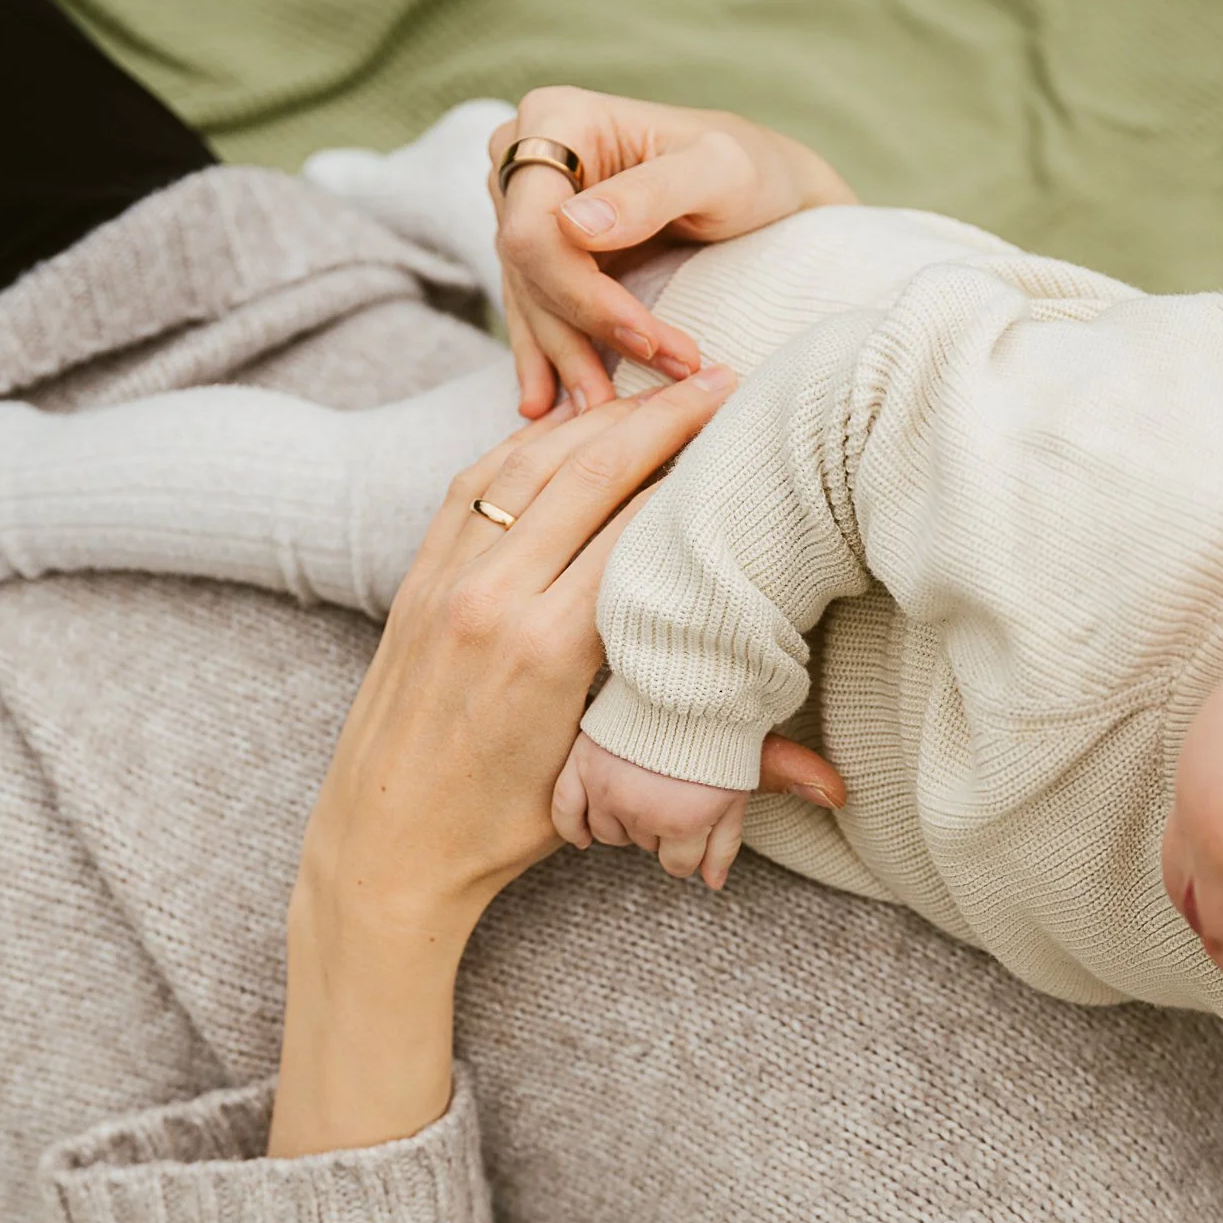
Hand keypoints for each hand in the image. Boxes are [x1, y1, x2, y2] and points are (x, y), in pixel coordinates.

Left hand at [271, 369, 735, 1154]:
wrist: (385, 842)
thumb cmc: (505, 829)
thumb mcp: (611, 791)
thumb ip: (724, 770)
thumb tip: (837, 787)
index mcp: (549, 652)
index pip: (642, 527)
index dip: (701, 471)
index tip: (752, 435)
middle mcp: (494, 600)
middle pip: (593, 470)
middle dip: (664, 416)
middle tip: (722, 380)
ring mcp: (447, 579)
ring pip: (532, 461)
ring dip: (600, 416)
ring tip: (659, 391)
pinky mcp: (417, 575)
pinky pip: (477, 480)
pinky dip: (530, 443)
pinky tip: (574, 427)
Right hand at [489, 86, 854, 418]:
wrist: (762, 192)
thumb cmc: (750, 169)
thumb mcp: (718, 171)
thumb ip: (650, 192)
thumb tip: (572, 226)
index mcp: (554, 119)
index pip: (535, 228)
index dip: (582, 293)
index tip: (646, 340)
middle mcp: (522, 158)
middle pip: (527, 267)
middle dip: (582, 334)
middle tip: (638, 393)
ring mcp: (523, 207)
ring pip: (527, 297)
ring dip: (564, 361)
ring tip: (599, 414)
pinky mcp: (540, 252)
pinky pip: (531, 310)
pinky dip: (547, 358)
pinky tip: (546, 405)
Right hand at [553, 732, 749, 890]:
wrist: (690, 683)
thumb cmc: (720, 739)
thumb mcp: (736, 794)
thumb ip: (723, 845)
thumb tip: (713, 884)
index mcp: (682, 821)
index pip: (677, 864)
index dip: (688, 848)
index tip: (692, 822)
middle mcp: (640, 811)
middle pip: (643, 844)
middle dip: (659, 827)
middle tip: (671, 793)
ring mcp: (606, 789)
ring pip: (607, 832)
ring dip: (624, 822)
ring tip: (641, 795)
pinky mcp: (582, 764)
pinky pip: (564, 810)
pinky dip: (572, 827)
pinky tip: (584, 837)